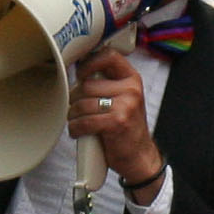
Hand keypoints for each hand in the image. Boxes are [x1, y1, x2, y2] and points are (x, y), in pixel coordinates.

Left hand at [66, 49, 160, 198]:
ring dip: (73, 115)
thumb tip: (78, 70)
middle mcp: (131, 90)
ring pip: (82, 103)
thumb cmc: (127, 128)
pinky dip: (76, 128)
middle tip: (78, 108)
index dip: (89, 62)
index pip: (109, 56)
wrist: (140, 157)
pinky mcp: (116, 123)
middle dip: (75, 98)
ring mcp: (125, 106)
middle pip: (87, 84)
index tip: (81, 73)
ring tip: (78, 121)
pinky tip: (80, 132)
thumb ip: (107, 83)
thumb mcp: (124, 99)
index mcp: (132, 80)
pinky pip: (84, 121)